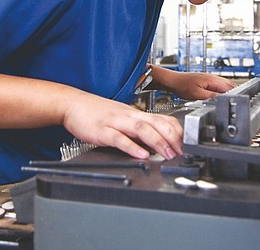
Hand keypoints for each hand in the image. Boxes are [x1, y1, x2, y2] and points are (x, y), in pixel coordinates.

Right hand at [62, 93, 182, 159]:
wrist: (72, 104)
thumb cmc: (96, 112)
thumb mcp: (122, 117)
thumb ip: (138, 129)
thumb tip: (157, 142)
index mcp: (135, 114)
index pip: (163, 119)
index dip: (178, 132)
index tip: (187, 145)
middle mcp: (129, 116)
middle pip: (157, 123)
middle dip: (173, 138)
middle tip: (184, 152)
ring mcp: (116, 122)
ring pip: (142, 129)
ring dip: (158, 142)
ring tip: (169, 154)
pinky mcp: (102, 131)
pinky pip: (119, 138)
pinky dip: (132, 147)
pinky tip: (141, 155)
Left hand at [151, 66, 234, 99]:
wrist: (173, 81)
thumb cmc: (182, 86)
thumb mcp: (197, 95)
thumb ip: (211, 97)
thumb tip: (222, 100)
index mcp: (212, 80)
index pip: (229, 88)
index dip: (235, 95)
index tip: (239, 102)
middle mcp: (213, 77)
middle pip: (229, 85)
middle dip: (234, 94)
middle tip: (239, 104)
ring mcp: (210, 78)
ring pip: (225, 85)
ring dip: (229, 92)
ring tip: (232, 102)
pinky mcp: (207, 80)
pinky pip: (219, 85)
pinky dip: (223, 91)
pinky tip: (222, 97)